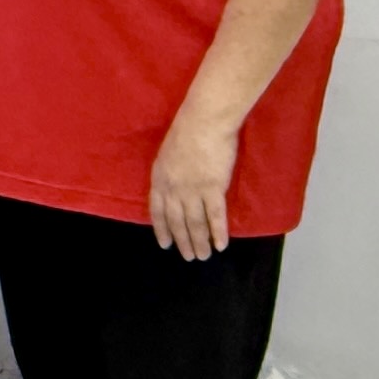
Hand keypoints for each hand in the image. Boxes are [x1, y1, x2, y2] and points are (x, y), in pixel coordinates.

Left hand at [149, 110, 242, 260]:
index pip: (157, 211)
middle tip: (189, 257)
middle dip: (183, 241)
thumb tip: (175, 186)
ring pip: (195, 224)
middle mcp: (173, 189)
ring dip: (200, 242)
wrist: (203, 121)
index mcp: (159, 179)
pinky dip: (218, 233)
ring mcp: (192, 190)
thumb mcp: (168, 153)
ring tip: (204, 256)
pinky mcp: (213, 189)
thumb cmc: (187, 130)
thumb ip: (170, 172)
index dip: (162, 229)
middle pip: (177, 221)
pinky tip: (222, 245)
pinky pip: (215, 216)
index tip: (165, 244)